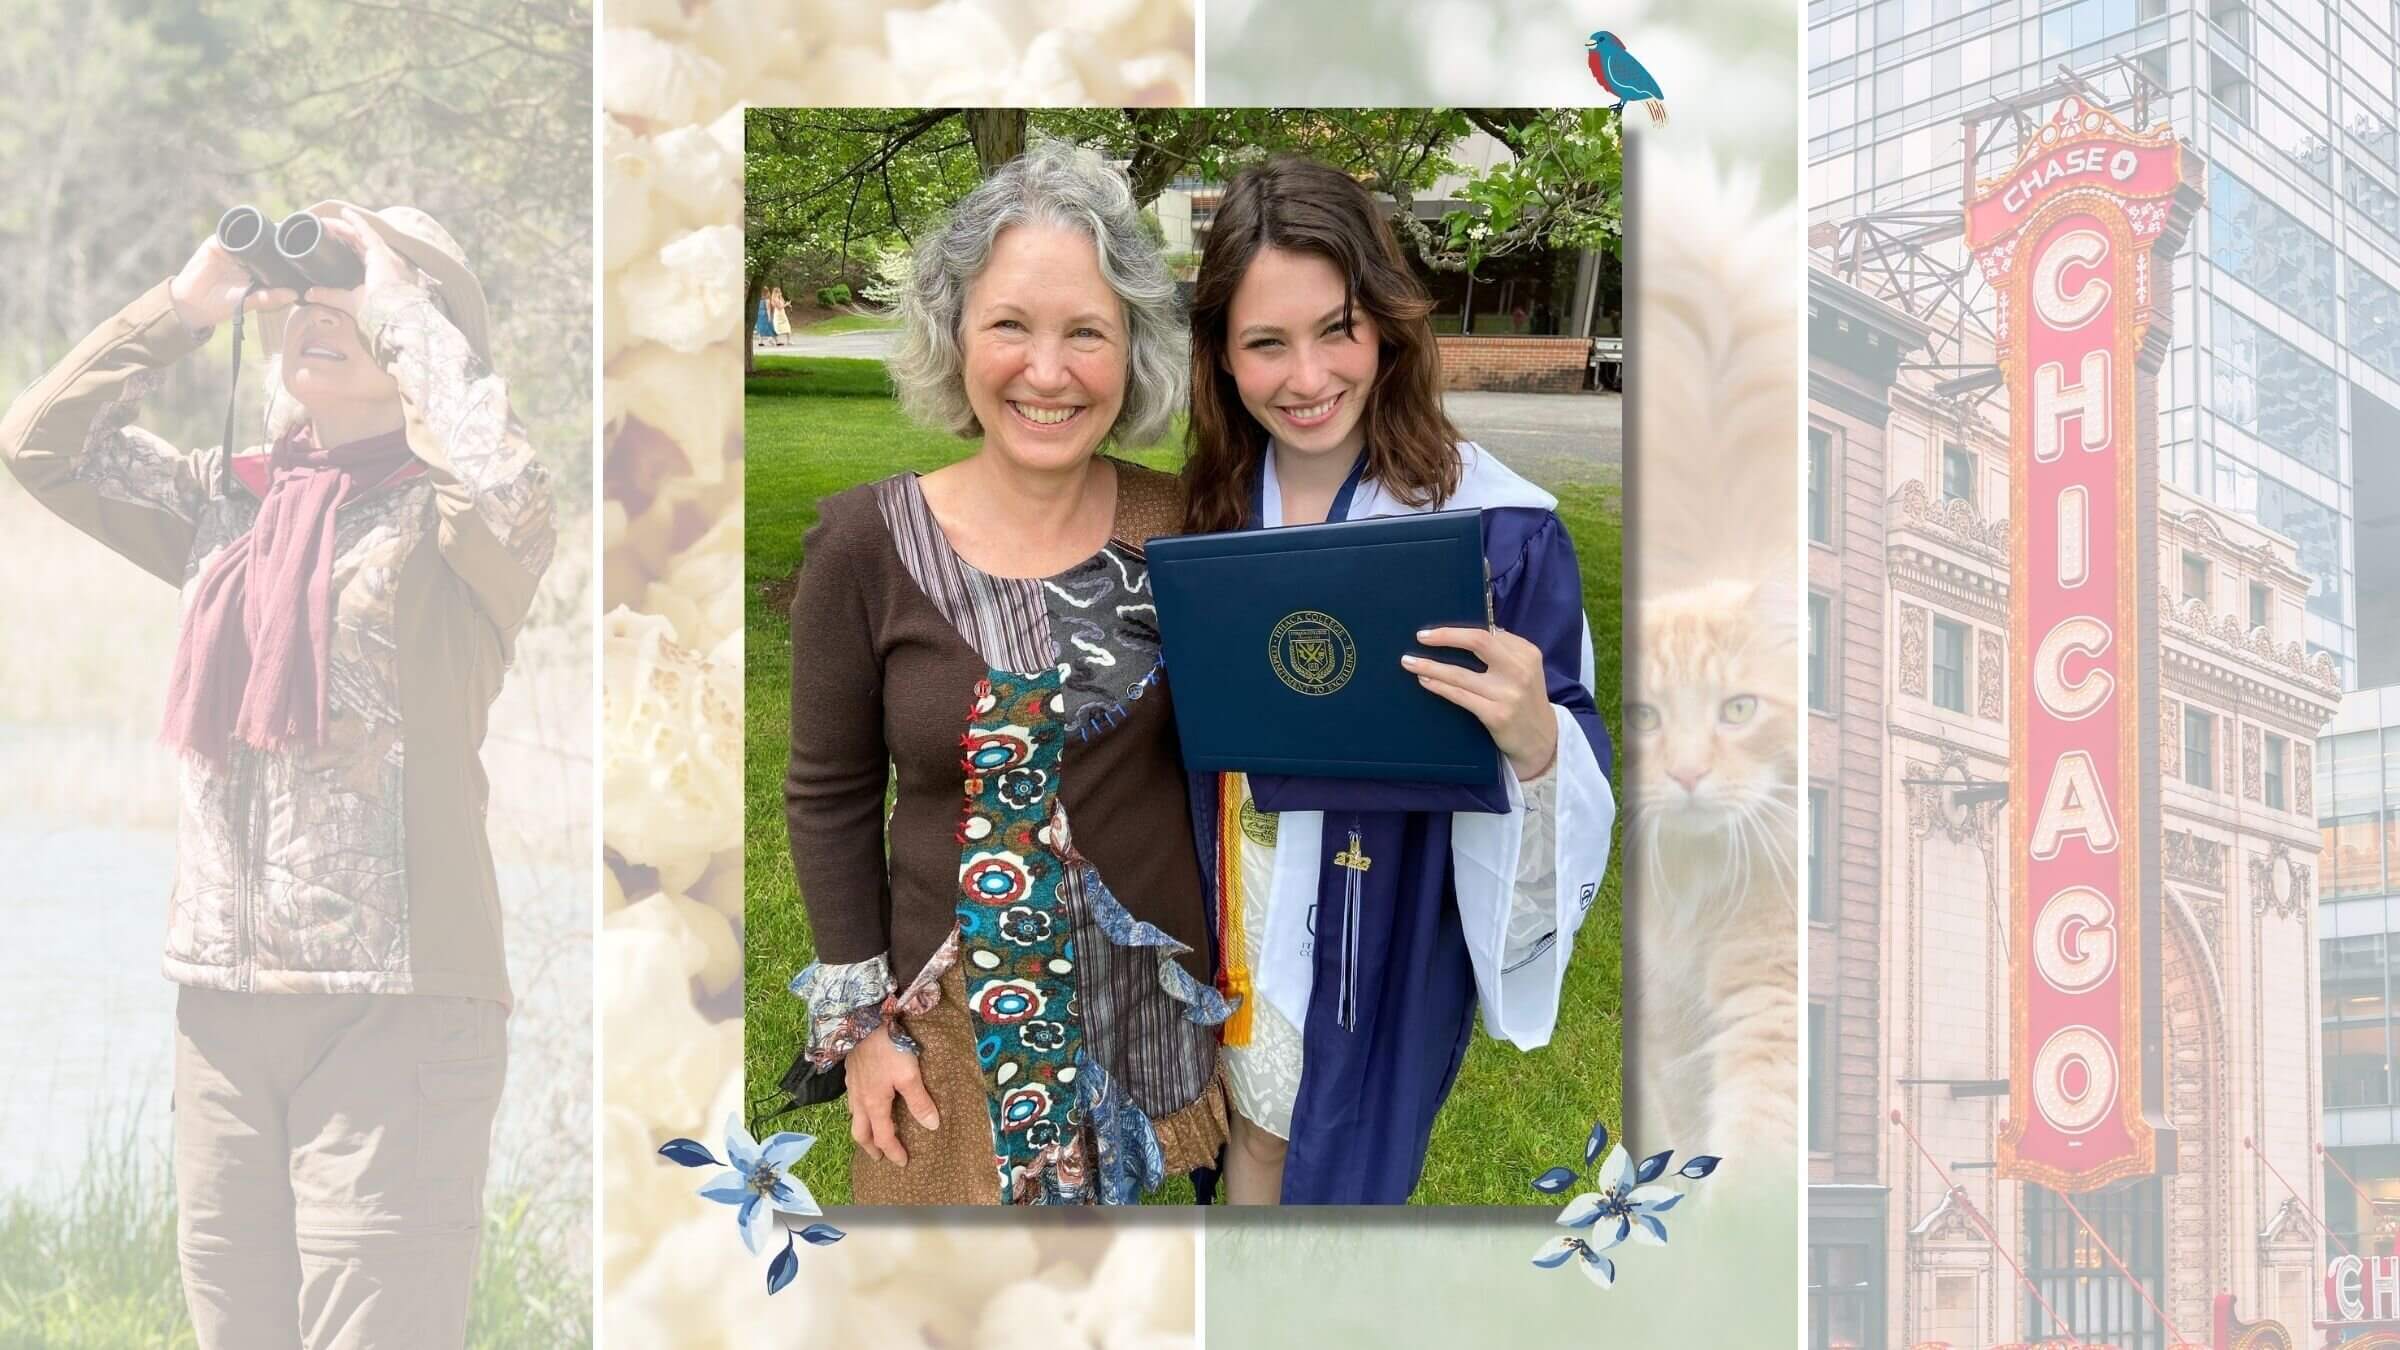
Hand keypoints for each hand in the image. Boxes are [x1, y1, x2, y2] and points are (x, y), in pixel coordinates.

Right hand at [168, 237, 296, 329]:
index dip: (288, 251)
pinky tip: (250, 227)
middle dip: (278, 235)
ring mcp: (231, 248)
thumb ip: (269, 298)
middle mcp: (247, 257)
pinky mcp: (216, 243)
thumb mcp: (248, 302)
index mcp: (258, 270)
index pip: (276, 256)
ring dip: (261, 228)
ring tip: (278, 225)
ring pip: (249, 233)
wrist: (191, 304)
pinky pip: (228, 232)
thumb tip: (294, 295)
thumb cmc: (221, 306)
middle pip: (265, 241)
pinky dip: (238, 229)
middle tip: (294, 230)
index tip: (306, 247)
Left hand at [299, 207, 419, 320]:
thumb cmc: (375, 311)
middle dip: (340, 232)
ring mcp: (383, 255)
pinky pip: (366, 231)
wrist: (389, 315)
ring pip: (360, 234)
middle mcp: (384, 261)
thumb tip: (308, 294)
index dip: (345, 244)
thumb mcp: (347, 301)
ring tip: (326, 221)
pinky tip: (345, 213)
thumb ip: (329, 296)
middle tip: (323, 226)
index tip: (330, 239)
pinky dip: (355, 221)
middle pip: (359, 241)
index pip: (360, 252)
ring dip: (343, 226)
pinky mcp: (380, 252)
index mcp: (379, 272)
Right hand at [845, 1022, 938, 1165]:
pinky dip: (859, 1111)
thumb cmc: (890, 1048)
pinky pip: (852, 1101)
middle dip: (870, 1147)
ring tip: (873, 1133)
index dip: (893, 1151)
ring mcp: (852, 1086)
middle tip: (879, 1156)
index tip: (902, 1162)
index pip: (884, 1136)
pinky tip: (866, 1102)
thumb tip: (931, 1126)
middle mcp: (859, 1099)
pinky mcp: (850, 1072)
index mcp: (874, 1104)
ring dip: (863, 1129)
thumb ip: (919, 1102)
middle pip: (860, 1133)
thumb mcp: (910, 1075)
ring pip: (853, 1116)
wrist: (865, 1019)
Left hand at [1403, 626, 1560, 780]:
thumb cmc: (1525, 700)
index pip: (1488, 633)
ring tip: (1409, 661)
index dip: (1457, 631)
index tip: (1435, 631)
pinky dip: (1439, 686)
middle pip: (1478, 641)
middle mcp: (1519, 670)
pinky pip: (1460, 696)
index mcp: (1526, 653)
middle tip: (1421, 636)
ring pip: (1461, 673)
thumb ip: (1503, 650)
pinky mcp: (1497, 715)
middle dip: (1445, 636)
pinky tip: (1425, 680)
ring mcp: (1508, 694)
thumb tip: (1466, 634)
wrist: (1541, 740)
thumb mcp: (1525, 669)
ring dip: (1431, 666)